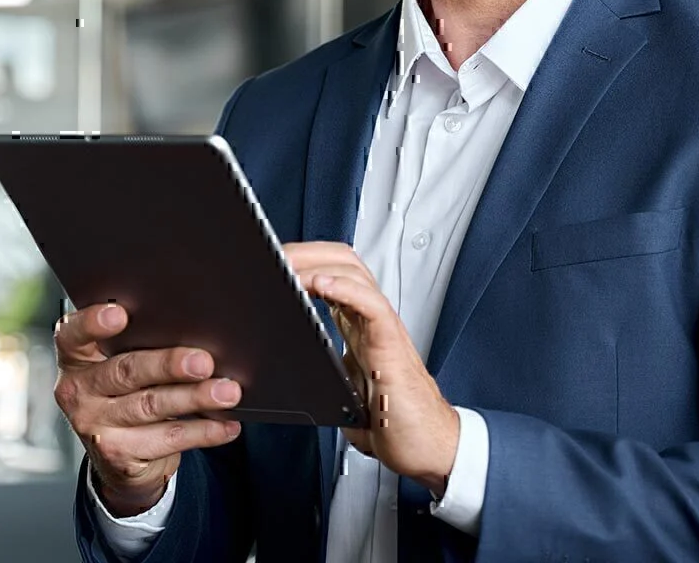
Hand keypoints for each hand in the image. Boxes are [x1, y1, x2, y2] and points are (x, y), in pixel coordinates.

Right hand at [53, 302, 243, 515]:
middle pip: (126, 371)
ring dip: (194, 398)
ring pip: (151, 406)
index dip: (92, 323)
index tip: (120, 313)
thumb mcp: (118, 365)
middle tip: (203, 361)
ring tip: (226, 391)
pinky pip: (168, 439)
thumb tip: (195, 333)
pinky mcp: (118, 455)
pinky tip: (226, 424)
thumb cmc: (125, 392)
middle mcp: (78, 391)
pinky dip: (203, 431)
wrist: (117, 456)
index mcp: (76, 358)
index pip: (72, 335)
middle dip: (168, 365)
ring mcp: (95, 425)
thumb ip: (138, 345)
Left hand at [283, 242, 459, 495]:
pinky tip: (321, 284)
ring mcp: (383, 329)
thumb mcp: (340, 391)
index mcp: (357, 326)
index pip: (332, 272)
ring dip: (317, 264)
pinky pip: (372, 305)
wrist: (427, 448)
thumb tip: (274, 376)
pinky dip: (346, 289)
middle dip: (305, 251)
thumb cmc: (390, 423)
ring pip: (355, 273)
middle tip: (272, 254)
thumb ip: (317, 372)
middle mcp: (370, 321)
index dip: (303, 259)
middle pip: (342, 261)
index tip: (271, 261)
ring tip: (288, 266)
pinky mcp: (391, 346)